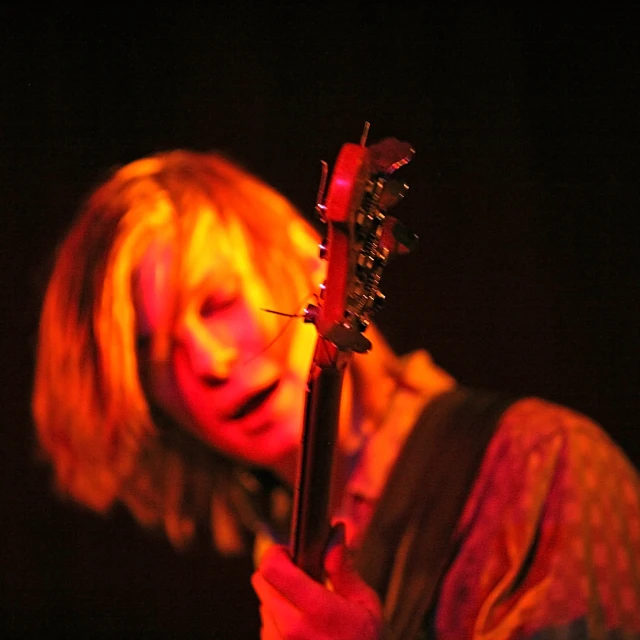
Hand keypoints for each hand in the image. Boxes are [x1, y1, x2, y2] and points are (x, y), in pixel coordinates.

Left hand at [251, 537, 382, 638]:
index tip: (288, 550)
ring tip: (307, 610)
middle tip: (300, 576)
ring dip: (278, 600)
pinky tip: (303, 631)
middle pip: (261, 582)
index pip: (271, 569)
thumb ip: (343, 569)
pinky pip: (266, 631)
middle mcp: (291, 630)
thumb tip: (335, 533)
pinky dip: (278, 624)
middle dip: (278, 573)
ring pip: (263, 606)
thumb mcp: (366, 605)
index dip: (276, 553)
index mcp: (316, 611)